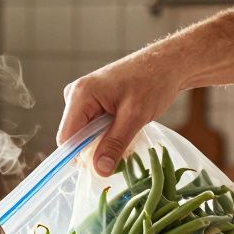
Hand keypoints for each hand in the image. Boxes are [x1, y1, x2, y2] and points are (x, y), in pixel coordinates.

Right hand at [57, 46, 186, 176]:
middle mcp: (75, 95)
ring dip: (103, 143)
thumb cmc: (153, 81)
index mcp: (80, 95)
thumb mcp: (135, 116)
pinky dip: (107, 134)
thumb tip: (100, 170)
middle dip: (95, 150)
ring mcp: (83, 99)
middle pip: (75, 137)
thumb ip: (115, 143)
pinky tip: (125, 130)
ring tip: (128, 135)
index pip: (66, 138)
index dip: (80, 156)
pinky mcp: (93, 102)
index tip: (103, 167)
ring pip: (85, 134)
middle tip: (123, 151)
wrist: (166, 63)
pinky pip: (92, 127)